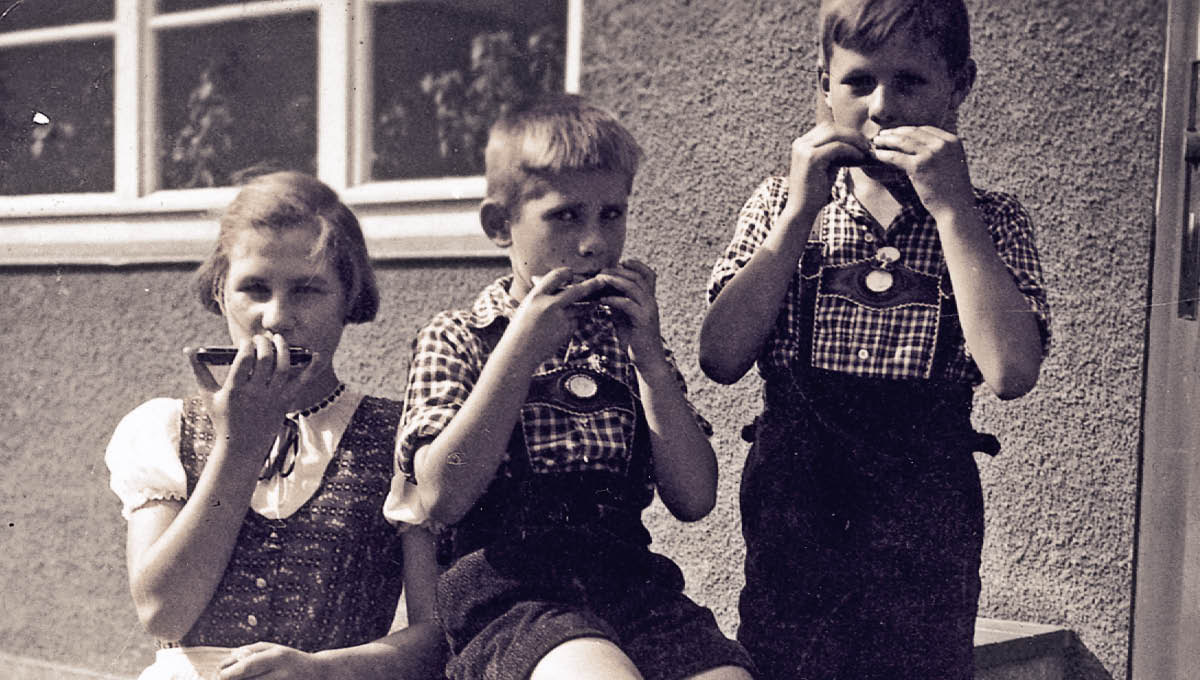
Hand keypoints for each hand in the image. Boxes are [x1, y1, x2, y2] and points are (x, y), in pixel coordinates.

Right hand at [186, 332, 318, 454]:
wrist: (241, 447)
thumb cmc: (223, 418)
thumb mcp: (208, 395)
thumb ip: (199, 370)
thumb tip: (188, 350)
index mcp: (235, 391)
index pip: (244, 361)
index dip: (247, 346)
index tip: (247, 342)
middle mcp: (255, 394)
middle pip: (265, 360)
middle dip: (265, 344)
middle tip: (262, 338)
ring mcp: (272, 399)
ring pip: (283, 368)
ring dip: (283, 349)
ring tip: (279, 339)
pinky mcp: (285, 403)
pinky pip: (302, 383)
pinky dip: (311, 368)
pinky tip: (316, 355)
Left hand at [219, 642, 324, 678]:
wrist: (317, 673)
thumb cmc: (289, 659)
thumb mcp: (273, 648)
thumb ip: (250, 652)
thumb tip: (227, 661)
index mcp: (277, 657)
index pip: (248, 667)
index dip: (230, 672)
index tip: (219, 673)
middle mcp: (280, 673)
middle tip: (222, 678)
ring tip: (234, 679)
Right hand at [507, 267, 594, 364]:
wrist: (519, 353)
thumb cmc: (520, 330)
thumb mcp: (526, 307)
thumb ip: (542, 297)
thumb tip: (558, 287)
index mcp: (536, 296)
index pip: (556, 276)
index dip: (566, 273)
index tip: (571, 273)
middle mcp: (549, 305)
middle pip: (577, 290)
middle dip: (591, 285)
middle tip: (600, 282)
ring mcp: (560, 319)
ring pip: (580, 308)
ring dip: (585, 306)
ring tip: (591, 303)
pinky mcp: (567, 331)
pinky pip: (576, 321)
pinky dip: (573, 321)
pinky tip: (562, 327)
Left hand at [586, 260, 665, 368]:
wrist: (646, 358)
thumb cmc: (633, 337)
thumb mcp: (624, 315)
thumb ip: (618, 301)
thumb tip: (602, 290)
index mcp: (649, 298)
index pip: (649, 274)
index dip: (636, 264)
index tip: (619, 262)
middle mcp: (652, 301)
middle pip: (638, 277)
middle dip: (618, 271)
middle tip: (601, 271)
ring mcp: (649, 310)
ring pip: (634, 287)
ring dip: (615, 281)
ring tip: (600, 280)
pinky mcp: (643, 320)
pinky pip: (628, 304)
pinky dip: (614, 299)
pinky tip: (603, 299)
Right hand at [782, 123, 872, 224]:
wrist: (801, 211)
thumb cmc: (815, 192)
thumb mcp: (826, 167)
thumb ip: (835, 153)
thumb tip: (855, 142)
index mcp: (801, 144)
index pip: (826, 128)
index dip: (846, 132)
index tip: (861, 143)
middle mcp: (800, 143)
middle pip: (831, 127)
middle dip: (852, 134)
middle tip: (867, 145)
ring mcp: (804, 149)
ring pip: (835, 133)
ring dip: (854, 140)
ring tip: (866, 150)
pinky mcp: (811, 158)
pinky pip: (837, 147)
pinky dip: (852, 150)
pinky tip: (860, 158)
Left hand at [869, 126, 974, 217]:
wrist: (956, 208)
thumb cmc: (952, 190)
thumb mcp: (950, 163)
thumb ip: (938, 152)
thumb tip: (916, 146)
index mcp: (952, 141)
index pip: (925, 129)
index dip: (908, 130)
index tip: (896, 132)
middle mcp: (943, 144)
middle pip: (913, 132)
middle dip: (895, 132)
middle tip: (882, 135)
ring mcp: (931, 154)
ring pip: (902, 142)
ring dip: (887, 140)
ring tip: (876, 141)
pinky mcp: (919, 166)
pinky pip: (896, 157)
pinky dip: (885, 155)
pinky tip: (877, 155)